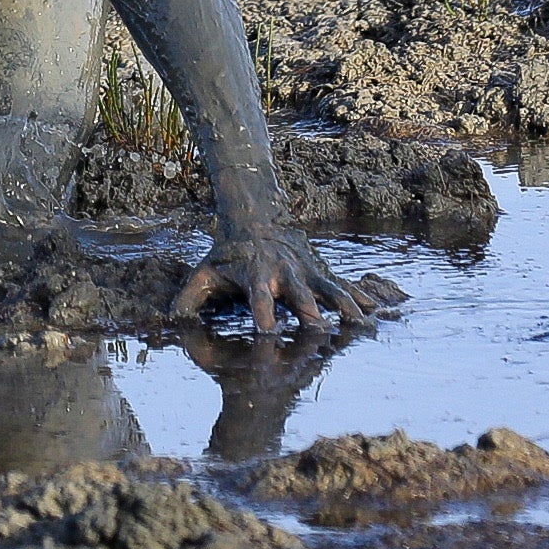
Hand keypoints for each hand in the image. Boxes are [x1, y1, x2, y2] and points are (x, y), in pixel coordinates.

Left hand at [169, 222, 404, 339]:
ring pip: (328, 289)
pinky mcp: (320, 271)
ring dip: (343, 305)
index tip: (266, 331)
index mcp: (256, 275)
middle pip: (298, 294)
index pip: (258, 298)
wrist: (257, 216)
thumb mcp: (204, 271)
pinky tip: (376, 312)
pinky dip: (359, 298)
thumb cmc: (228, 253)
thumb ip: (188, 297)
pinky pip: (342, 285)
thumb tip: (172, 319)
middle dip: (308, 311)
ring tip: (359, 323)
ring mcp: (306, 271)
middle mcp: (284, 273)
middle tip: (318, 328)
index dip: (262, 313)